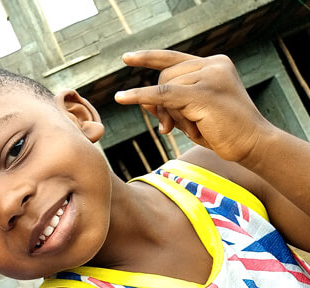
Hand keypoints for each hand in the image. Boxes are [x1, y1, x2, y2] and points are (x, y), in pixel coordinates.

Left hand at [114, 50, 272, 163]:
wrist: (252, 144)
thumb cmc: (222, 132)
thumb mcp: (191, 114)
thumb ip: (169, 104)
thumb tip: (139, 99)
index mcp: (213, 64)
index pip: (173, 57)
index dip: (148, 58)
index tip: (127, 58)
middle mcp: (213, 65)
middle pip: (165, 76)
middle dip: (160, 103)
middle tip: (169, 127)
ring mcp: (210, 76)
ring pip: (165, 89)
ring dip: (170, 114)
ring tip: (192, 128)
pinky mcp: (204, 94)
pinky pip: (162, 94)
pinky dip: (139, 97)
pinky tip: (121, 98)